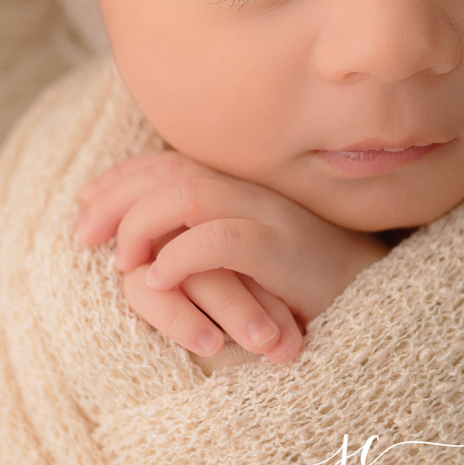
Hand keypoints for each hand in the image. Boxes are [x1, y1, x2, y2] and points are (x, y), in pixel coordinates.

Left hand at [74, 149, 389, 363]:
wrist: (380, 301)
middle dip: (117, 197)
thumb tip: (154, 248)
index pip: (172, 162)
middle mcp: (254, 192)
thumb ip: (214, 235)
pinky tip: (157, 278)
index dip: (124, 178)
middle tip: (83, 233)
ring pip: (189, 194)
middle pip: (171, 171)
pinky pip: (223, 241)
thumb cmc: (311, 286)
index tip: (86, 201)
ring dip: (142, 224)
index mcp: (245, 187)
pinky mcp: (284, 251)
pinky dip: (182, 256)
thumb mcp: (254, 255)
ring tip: (121, 261)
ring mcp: (271, 216)